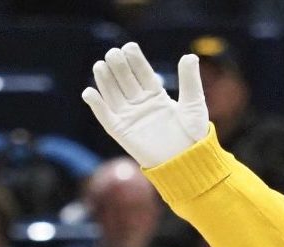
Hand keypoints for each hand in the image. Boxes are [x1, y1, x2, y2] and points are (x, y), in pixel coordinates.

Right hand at [82, 43, 209, 168]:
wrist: (188, 162)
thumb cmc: (194, 135)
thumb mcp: (193, 105)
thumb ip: (190, 81)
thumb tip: (190, 56)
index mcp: (156, 94)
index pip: (142, 73)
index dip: (135, 60)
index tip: (129, 47)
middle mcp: (140, 102)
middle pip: (125, 80)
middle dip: (118, 66)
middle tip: (113, 54)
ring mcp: (130, 116)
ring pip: (113, 94)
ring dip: (105, 80)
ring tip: (100, 66)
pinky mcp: (121, 131)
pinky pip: (105, 116)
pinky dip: (96, 105)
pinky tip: (89, 92)